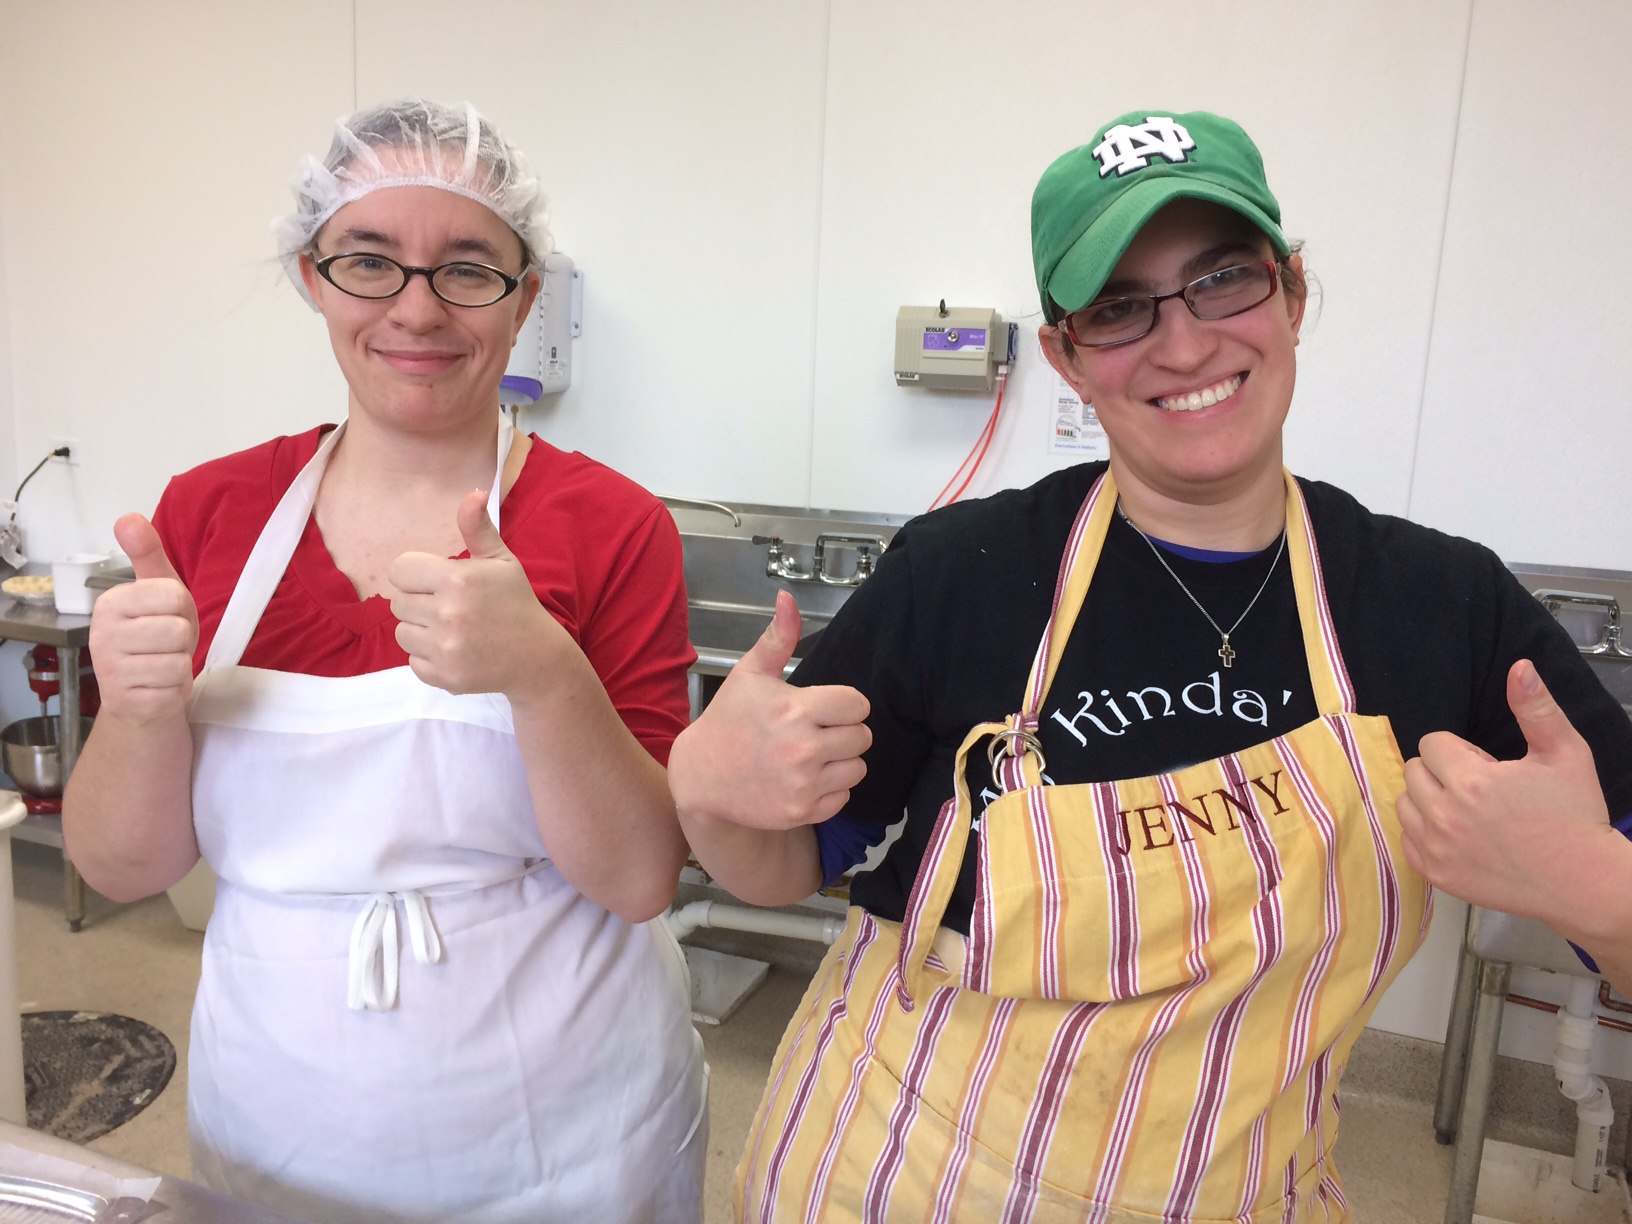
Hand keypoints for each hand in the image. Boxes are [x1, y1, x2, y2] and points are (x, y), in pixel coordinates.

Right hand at [90, 515, 198, 725]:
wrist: (142, 696)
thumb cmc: (157, 637)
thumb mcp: (159, 591)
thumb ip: (148, 555)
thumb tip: (127, 517)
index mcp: (110, 604)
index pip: (173, 595)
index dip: (181, 609)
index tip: (165, 617)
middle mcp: (102, 636)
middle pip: (179, 630)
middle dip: (183, 640)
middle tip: (166, 646)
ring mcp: (111, 672)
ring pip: (178, 662)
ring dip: (179, 667)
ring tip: (162, 666)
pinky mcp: (127, 702)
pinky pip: (174, 690)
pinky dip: (175, 691)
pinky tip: (158, 688)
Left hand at [389, 490, 565, 696]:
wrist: (536, 656)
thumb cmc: (515, 603)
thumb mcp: (501, 561)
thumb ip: (477, 529)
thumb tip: (472, 492)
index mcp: (458, 579)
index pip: (399, 570)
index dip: (415, 574)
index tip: (435, 581)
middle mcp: (448, 613)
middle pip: (397, 602)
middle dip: (418, 602)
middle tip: (447, 607)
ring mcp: (445, 648)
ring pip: (402, 633)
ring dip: (420, 630)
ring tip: (450, 629)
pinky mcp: (444, 676)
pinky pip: (412, 661)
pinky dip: (428, 657)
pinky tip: (455, 650)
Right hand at [669, 590, 871, 829]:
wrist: (701, 775)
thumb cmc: (728, 719)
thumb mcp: (750, 674)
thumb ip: (779, 637)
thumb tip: (788, 597)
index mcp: (796, 709)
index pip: (858, 705)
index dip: (844, 705)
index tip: (825, 709)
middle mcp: (803, 748)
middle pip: (862, 736)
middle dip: (844, 732)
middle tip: (816, 733)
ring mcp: (803, 783)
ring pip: (857, 768)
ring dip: (841, 761)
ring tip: (812, 756)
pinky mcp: (802, 811)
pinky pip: (843, 798)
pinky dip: (830, 790)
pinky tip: (804, 779)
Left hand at [1399, 658, 1614, 920]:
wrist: (1583, 882)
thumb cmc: (1575, 814)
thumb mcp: (1565, 753)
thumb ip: (1536, 708)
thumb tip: (1519, 667)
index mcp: (1471, 781)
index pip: (1432, 743)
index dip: (1460, 750)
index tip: (1489, 767)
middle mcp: (1444, 815)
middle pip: (1414, 770)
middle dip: (1442, 771)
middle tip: (1482, 790)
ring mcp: (1437, 849)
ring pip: (1404, 803)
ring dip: (1428, 800)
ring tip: (1469, 811)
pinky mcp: (1436, 875)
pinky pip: (1406, 840)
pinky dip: (1424, 834)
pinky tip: (1459, 836)